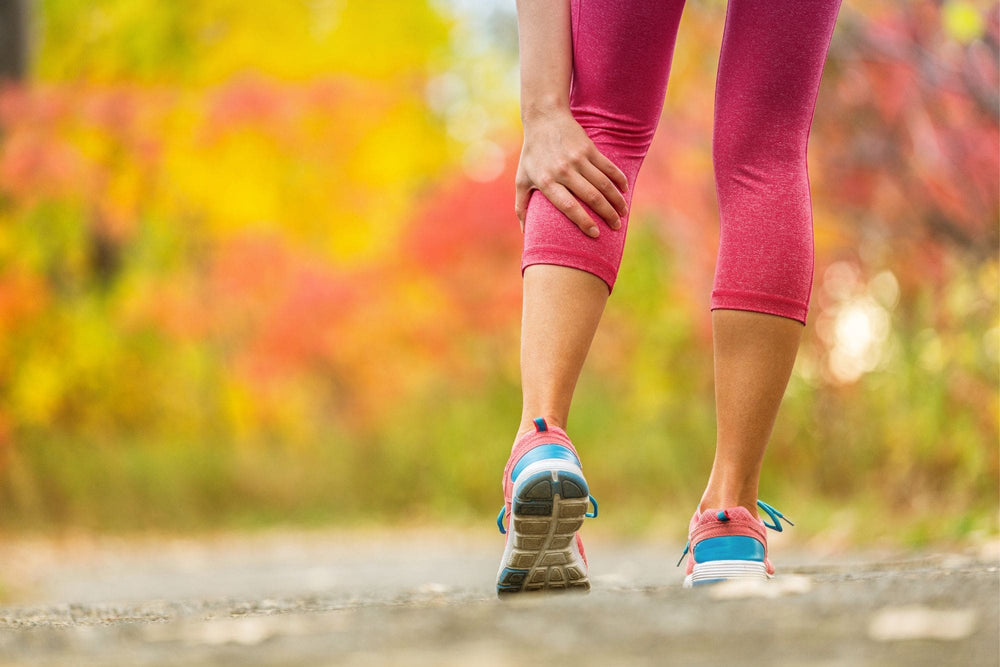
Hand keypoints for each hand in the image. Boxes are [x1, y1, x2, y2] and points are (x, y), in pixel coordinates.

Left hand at [514, 107, 628, 237]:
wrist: (544, 119)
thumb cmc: (532, 154)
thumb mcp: (521, 180)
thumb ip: (521, 207)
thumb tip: (525, 234)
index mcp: (547, 181)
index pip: (568, 206)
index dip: (583, 221)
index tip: (595, 234)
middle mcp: (563, 170)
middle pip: (591, 197)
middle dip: (607, 214)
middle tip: (616, 227)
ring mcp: (578, 158)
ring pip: (603, 184)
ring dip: (616, 200)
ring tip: (622, 213)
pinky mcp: (589, 148)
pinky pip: (608, 167)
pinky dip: (619, 180)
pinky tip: (624, 191)